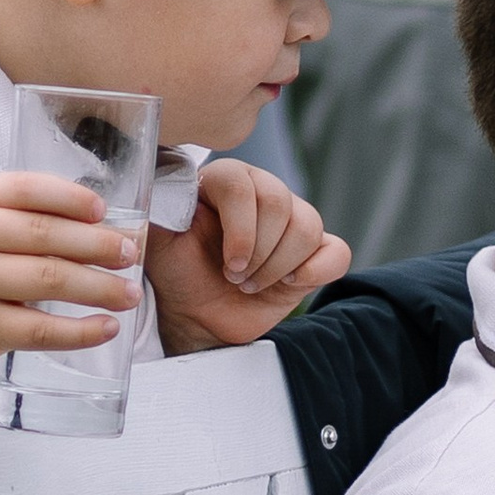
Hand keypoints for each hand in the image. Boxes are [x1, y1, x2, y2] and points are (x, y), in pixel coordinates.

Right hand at [0, 171, 135, 401]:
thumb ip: (14, 217)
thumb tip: (96, 225)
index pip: (24, 189)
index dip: (69, 197)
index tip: (103, 210)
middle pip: (44, 235)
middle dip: (97, 244)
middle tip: (131, 253)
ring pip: (48, 280)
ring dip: (99, 287)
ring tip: (131, 294)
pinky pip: (40, 330)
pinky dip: (80, 331)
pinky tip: (106, 327)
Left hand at [151, 161, 350, 350]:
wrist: (198, 314)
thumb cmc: (178, 274)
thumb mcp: (157, 241)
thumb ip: (160, 208)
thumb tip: (169, 183)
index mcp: (225, 180)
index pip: (242, 184)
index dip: (240, 229)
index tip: (229, 265)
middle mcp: (262, 190)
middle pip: (280, 202)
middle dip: (259, 251)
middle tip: (236, 277)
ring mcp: (292, 221)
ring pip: (308, 226)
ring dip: (279, 266)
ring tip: (252, 284)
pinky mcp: (313, 253)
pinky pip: (337, 252)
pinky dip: (317, 271)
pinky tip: (290, 283)